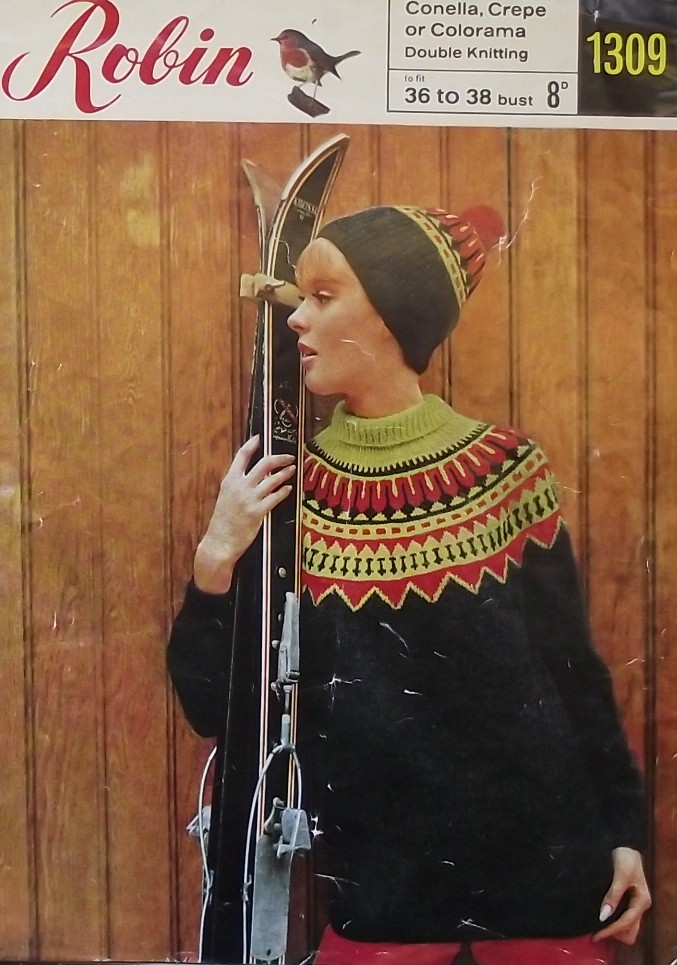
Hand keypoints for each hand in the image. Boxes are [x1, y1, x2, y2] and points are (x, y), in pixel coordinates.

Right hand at [193, 435, 295, 593]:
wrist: (219, 543)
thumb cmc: (222, 523)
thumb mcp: (225, 498)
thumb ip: (236, 486)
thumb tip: (250, 476)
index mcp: (229, 481)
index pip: (241, 456)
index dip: (252, 444)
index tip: (260, 437)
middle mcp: (240, 487)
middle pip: (264, 464)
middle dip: (279, 458)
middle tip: (288, 456)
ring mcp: (250, 499)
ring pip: (273, 479)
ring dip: (285, 473)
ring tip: (292, 470)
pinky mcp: (258, 511)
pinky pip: (276, 497)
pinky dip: (284, 491)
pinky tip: (289, 489)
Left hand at [593, 847, 650, 944]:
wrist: (625, 844)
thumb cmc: (625, 857)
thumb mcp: (620, 875)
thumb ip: (613, 896)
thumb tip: (603, 916)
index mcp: (641, 901)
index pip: (625, 923)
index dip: (610, 931)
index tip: (596, 936)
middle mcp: (639, 906)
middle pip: (629, 932)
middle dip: (615, 934)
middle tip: (596, 932)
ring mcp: (634, 904)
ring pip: (627, 927)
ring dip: (614, 929)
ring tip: (596, 926)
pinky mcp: (627, 900)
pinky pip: (622, 918)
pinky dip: (613, 921)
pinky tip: (601, 917)